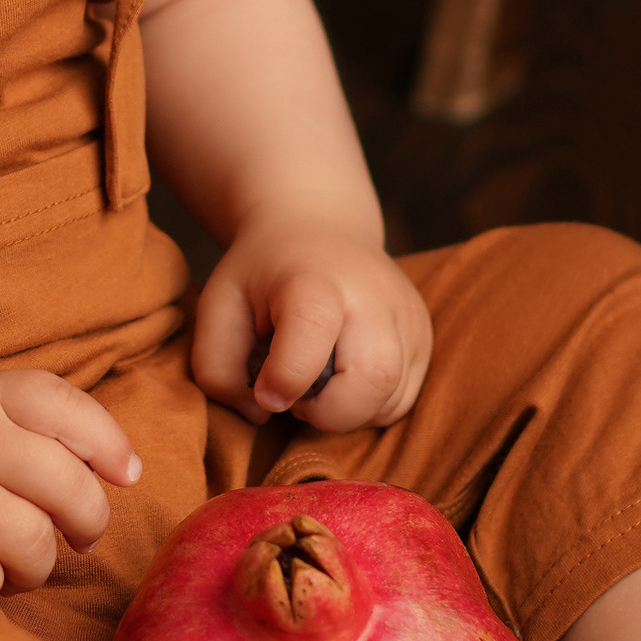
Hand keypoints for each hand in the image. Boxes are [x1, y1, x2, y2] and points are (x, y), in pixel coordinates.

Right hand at [0, 360, 142, 598]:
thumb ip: (18, 411)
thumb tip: (112, 461)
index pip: (70, 409)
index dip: (109, 445)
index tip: (125, 475)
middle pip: (70, 488)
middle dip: (87, 522)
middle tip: (74, 537)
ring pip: (36, 547)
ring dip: (35, 565)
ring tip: (7, 560)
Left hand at [191, 211, 432, 432]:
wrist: (320, 227)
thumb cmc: (263, 274)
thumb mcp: (218, 306)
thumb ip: (217, 369)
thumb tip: (262, 412)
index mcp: (315, 282)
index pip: (313, 334)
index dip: (284, 378)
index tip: (265, 390)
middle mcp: (374, 297)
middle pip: (373, 381)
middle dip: (329, 414)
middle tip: (297, 393)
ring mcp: (408, 317)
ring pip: (390, 401)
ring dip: (347, 413)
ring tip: (318, 380)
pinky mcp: (423, 337)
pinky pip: (402, 400)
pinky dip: (368, 406)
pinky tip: (343, 378)